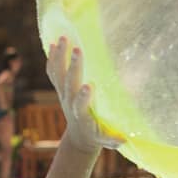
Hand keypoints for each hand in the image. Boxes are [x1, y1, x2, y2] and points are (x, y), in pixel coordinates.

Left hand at [46, 36, 122, 153]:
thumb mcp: (106, 140)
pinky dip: (52, 58)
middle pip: (69, 83)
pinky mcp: (60, 88)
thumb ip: (113, 139)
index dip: (83, 97)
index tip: (89, 86)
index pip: (80, 105)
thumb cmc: (97, 136)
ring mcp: (63, 94)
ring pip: (58, 74)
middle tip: (77, 49)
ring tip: (63, 38)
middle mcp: (69, 102)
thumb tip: (125, 140)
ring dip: (60, 56)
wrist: (79, 136)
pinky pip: (53, 72)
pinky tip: (54, 43)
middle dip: (73, 67)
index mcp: (81, 114)